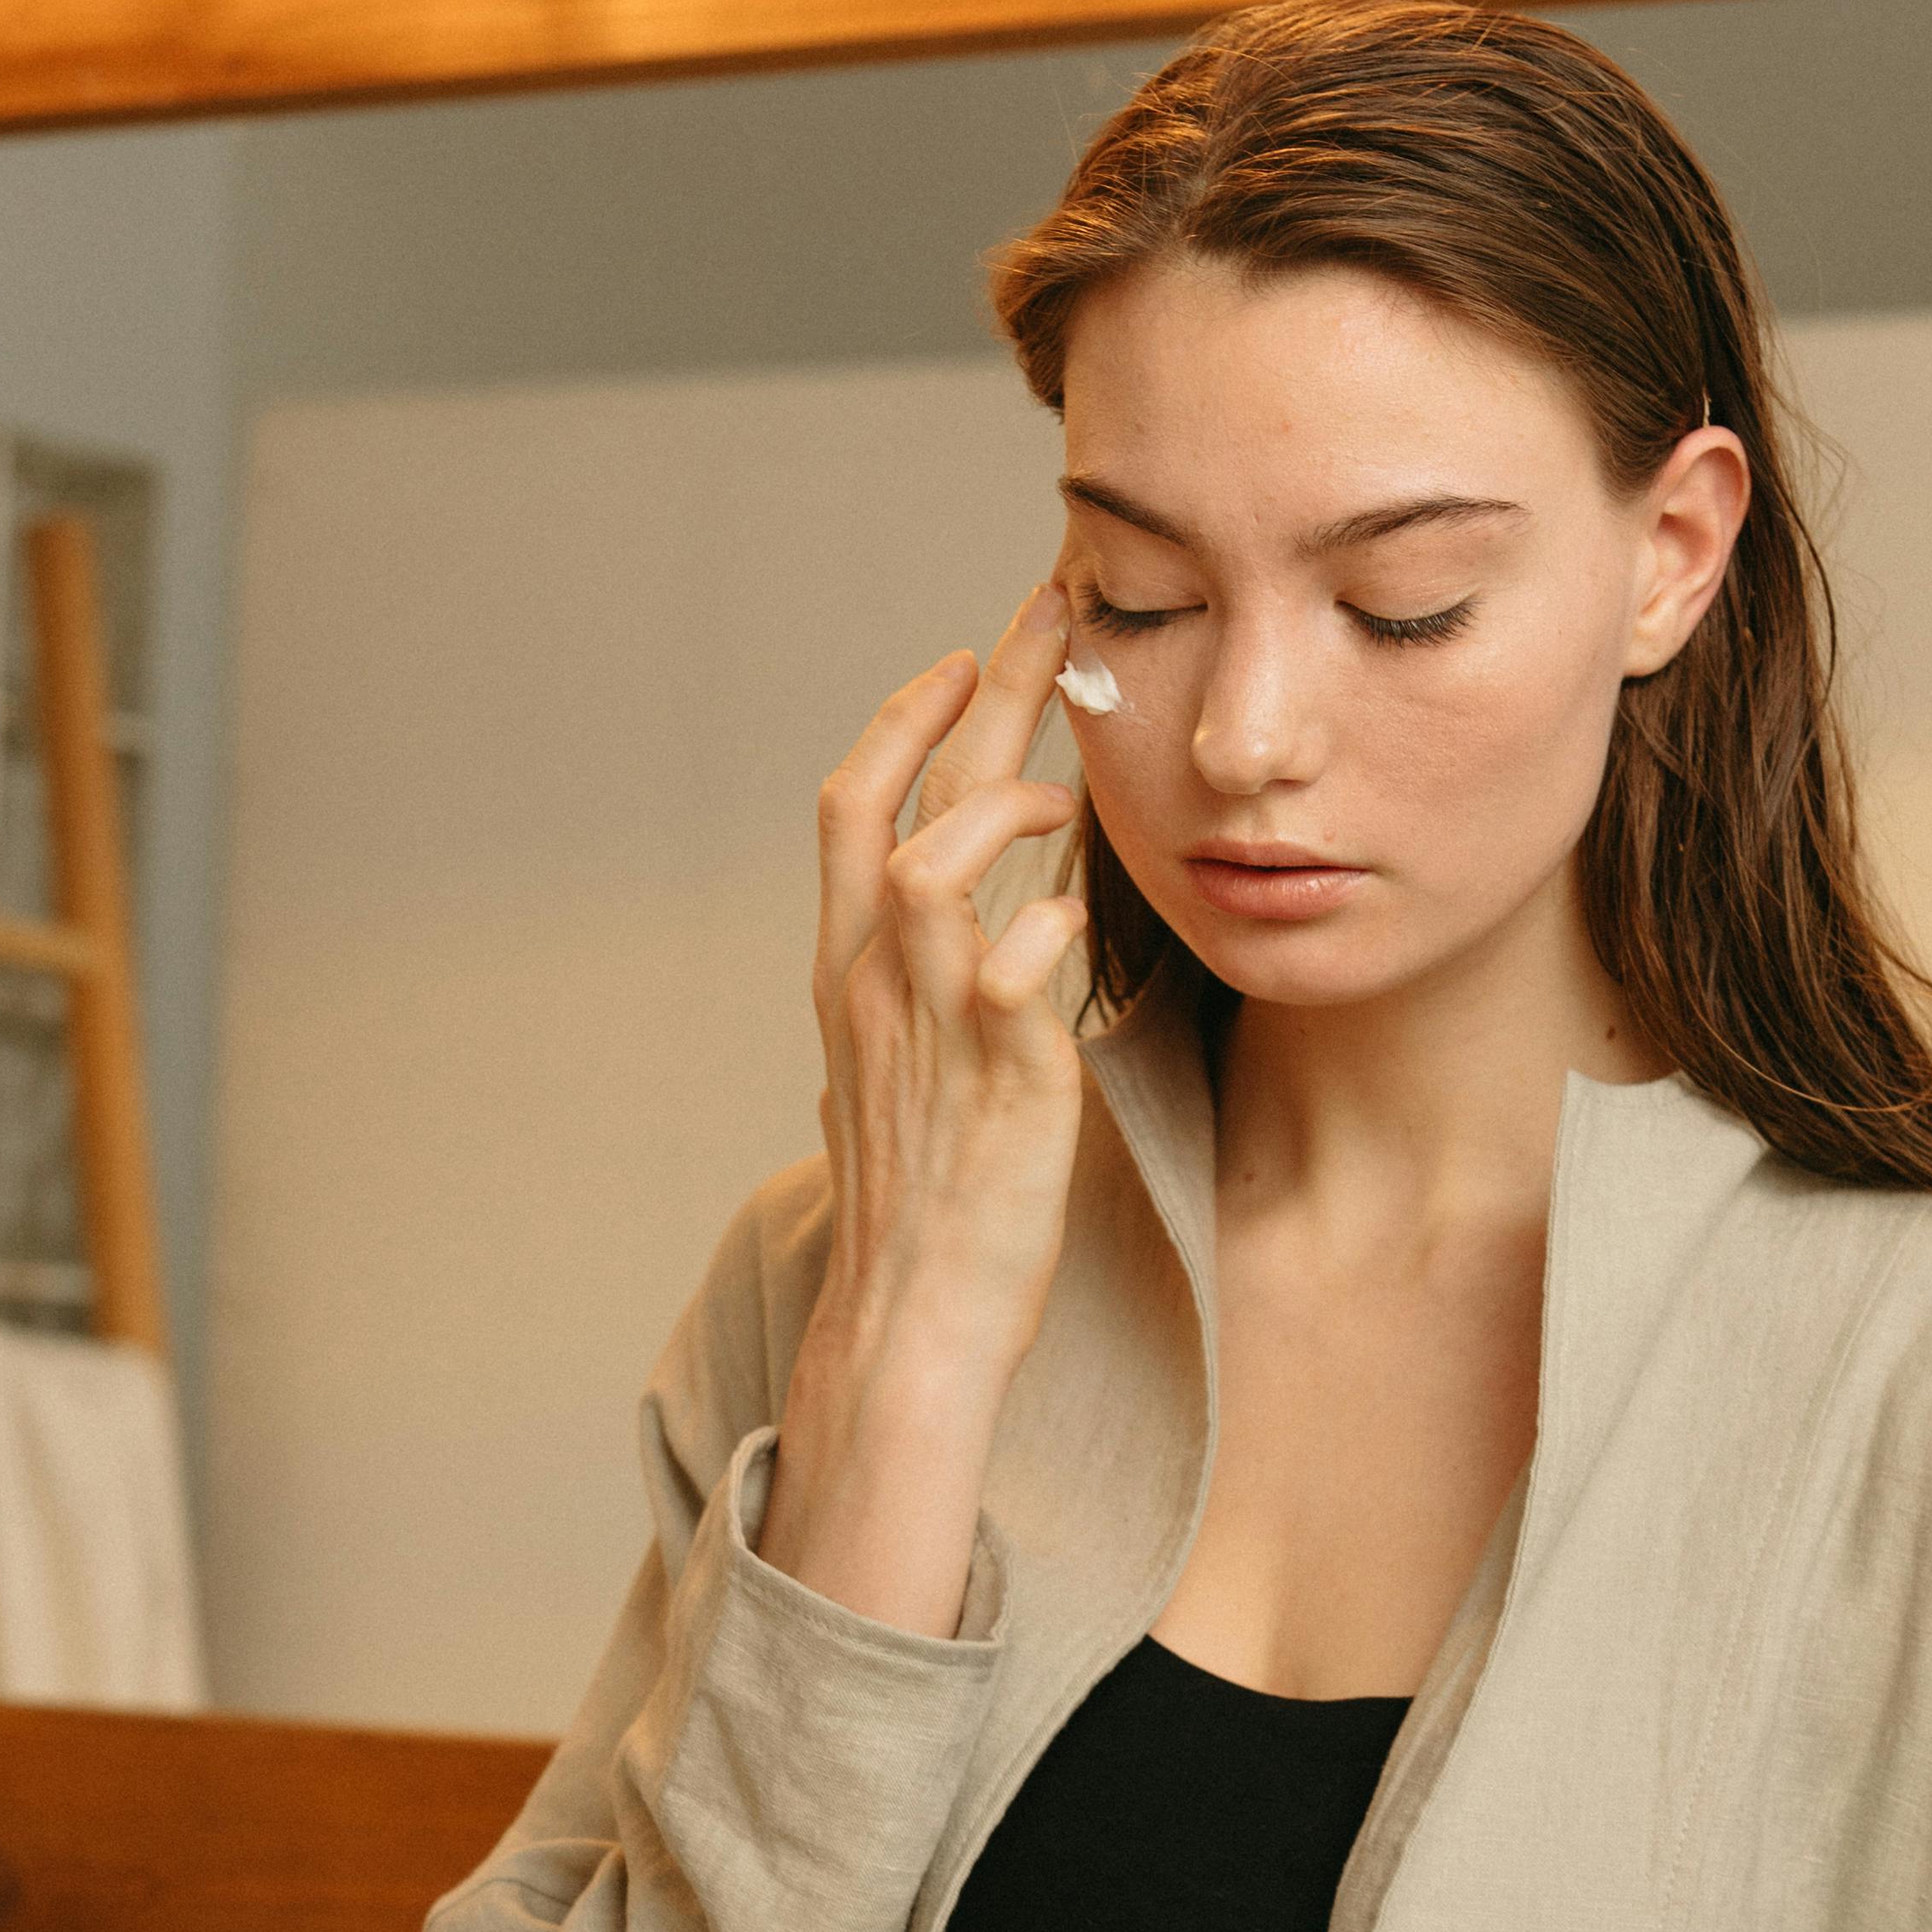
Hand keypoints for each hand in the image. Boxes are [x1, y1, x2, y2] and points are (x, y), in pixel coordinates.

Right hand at [757, 588, 1086, 1637]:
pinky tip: (1080, 920)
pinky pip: (1013, 974)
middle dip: (982, 693)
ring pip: (933, 869)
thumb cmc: (929, 1200)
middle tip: (1054, 612)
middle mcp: (874, 984)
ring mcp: (930, 1032)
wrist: (915, 1319)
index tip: (969, 652)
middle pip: (905, 798)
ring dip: (1004, 811)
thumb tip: (968, 940)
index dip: (907, 715)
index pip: (856, 801)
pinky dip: (1049, 930)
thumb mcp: (904, 1070)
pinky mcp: (1000, 1086)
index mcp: (851, 971)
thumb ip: (923, 992)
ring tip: (1060, 798)